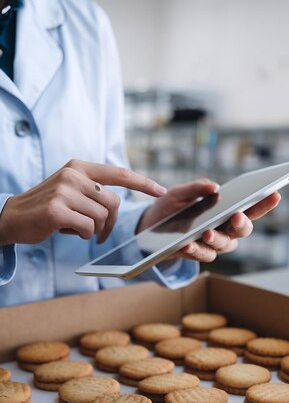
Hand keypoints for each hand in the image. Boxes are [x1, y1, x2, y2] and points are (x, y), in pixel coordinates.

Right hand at [0, 160, 165, 245]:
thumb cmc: (47, 206)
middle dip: (109, 222)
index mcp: (79, 167)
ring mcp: (64, 192)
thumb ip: (92, 189)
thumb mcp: (69, 188)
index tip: (160, 191)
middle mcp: (73, 175)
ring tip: (74, 226)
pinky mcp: (57, 210)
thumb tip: (119, 201)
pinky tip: (67, 230)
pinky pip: (87, 228)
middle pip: (113, 203)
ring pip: (101, 218)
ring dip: (92, 229)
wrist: (12, 216)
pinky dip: (82, 235)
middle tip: (97, 231)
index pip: (119, 173)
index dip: (142, 183)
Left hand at [137, 178, 280, 262]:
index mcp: (226, 211)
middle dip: (242, 223)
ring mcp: (213, 244)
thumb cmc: (171, 208)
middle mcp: (225, 229)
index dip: (264, 202)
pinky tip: (187, 244)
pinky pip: (202, 255)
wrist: (148, 228)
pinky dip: (195, 250)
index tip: (274, 193)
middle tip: (237, 215)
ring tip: (207, 232)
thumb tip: (214, 186)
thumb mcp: (179, 193)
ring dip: (217, 239)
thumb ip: (196, 188)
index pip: (251, 207)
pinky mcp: (197, 255)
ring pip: (224, 245)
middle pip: (243, 229)